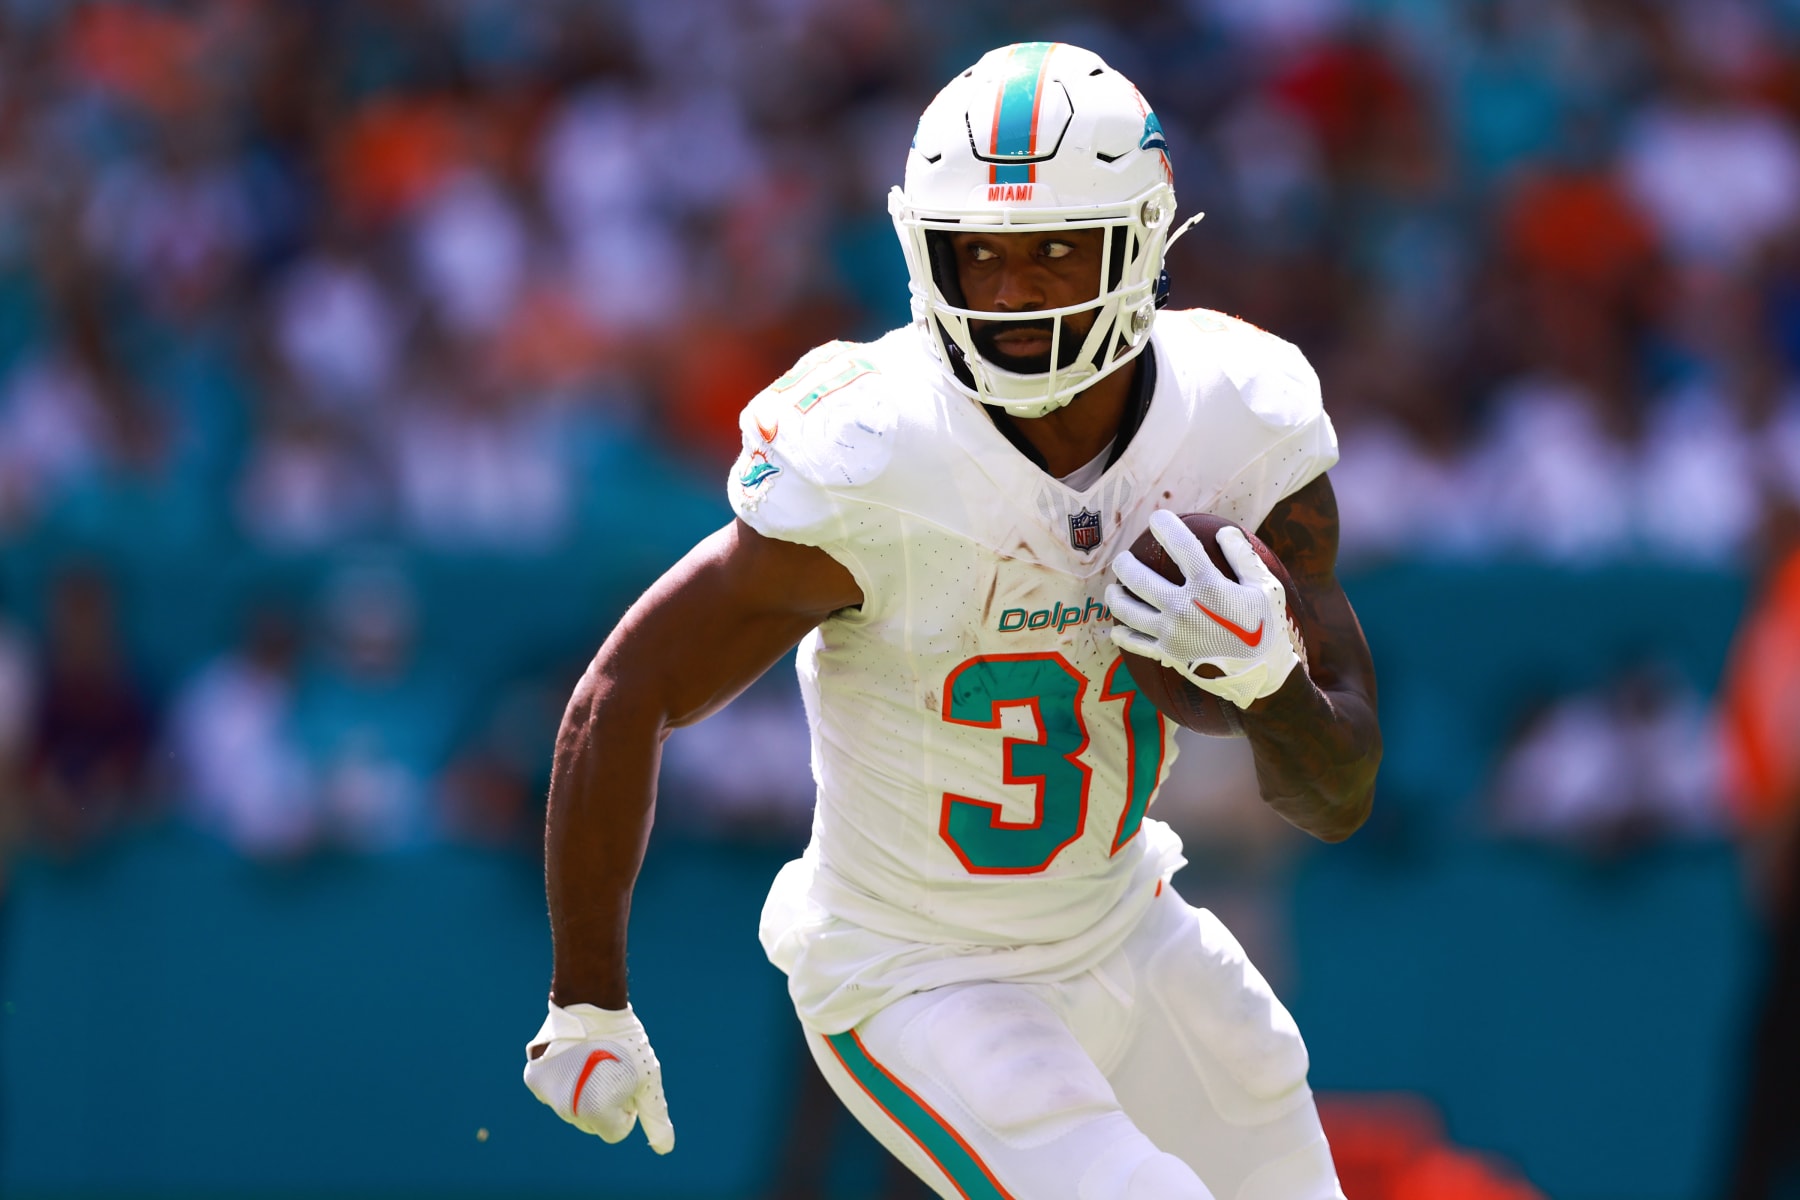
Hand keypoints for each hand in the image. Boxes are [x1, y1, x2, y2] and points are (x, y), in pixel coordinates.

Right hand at [523, 1001, 674, 1152]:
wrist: (592, 1004)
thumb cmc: (626, 1043)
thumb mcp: (648, 1080)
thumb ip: (655, 1117)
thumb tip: (665, 1149)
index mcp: (596, 1113)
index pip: (615, 1131)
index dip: (627, 1109)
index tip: (627, 1084)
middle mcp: (566, 1110)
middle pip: (592, 1123)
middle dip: (604, 1103)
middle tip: (611, 1070)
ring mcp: (546, 1095)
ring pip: (571, 1109)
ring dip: (583, 1093)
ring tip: (593, 1062)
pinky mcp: (533, 1079)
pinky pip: (553, 1092)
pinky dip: (563, 1081)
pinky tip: (573, 1058)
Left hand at [1106, 510, 1303, 708]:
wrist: (1262, 677)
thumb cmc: (1267, 629)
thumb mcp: (1265, 588)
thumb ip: (1243, 557)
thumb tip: (1223, 531)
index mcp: (1208, 586)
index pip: (1180, 545)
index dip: (1165, 526)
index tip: (1157, 518)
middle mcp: (1183, 608)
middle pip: (1138, 578)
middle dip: (1125, 564)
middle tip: (1123, 559)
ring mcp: (1171, 633)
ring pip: (1127, 610)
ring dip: (1115, 596)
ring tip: (1114, 589)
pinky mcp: (1167, 655)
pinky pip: (1135, 643)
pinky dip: (1122, 635)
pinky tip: (1117, 628)